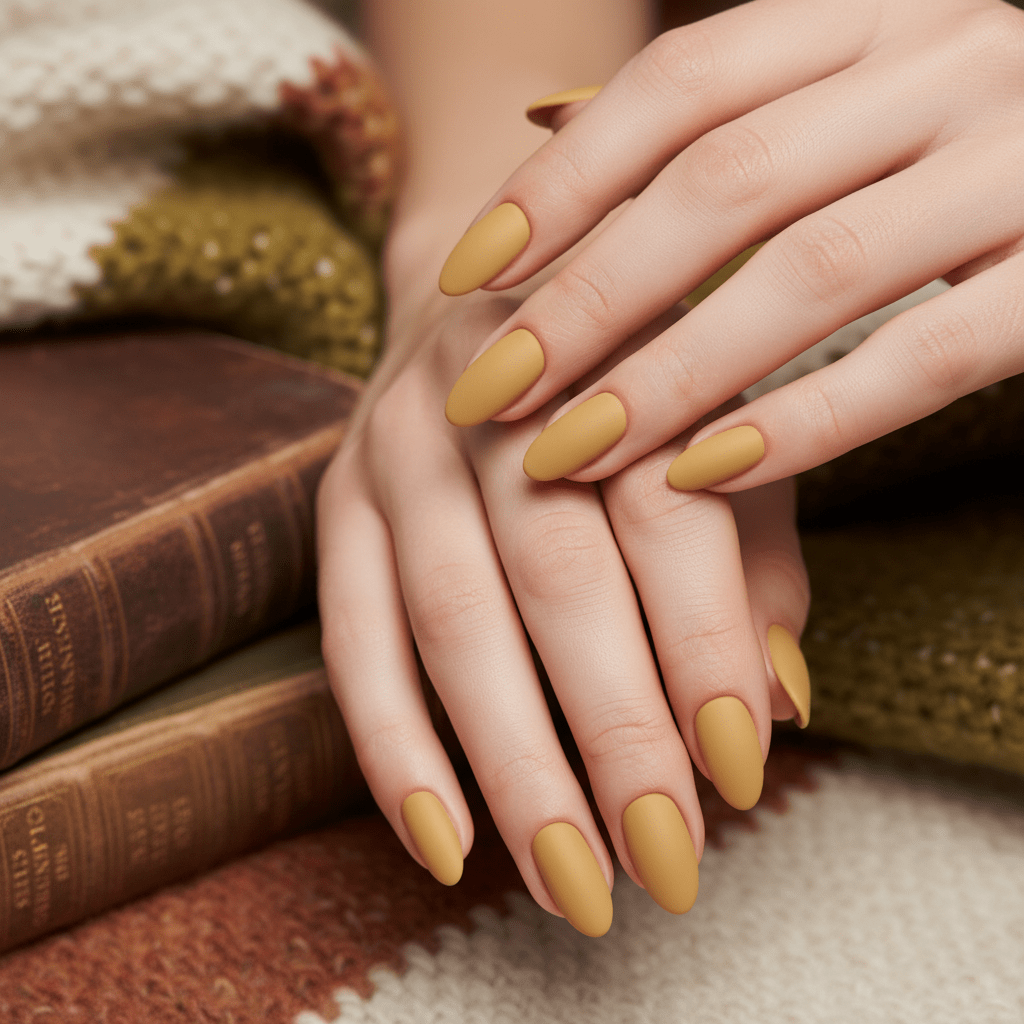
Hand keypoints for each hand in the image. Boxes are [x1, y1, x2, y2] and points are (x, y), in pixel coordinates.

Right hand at [316, 279, 811, 935]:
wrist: (484, 302)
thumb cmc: (628, 389)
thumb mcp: (715, 439)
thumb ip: (754, 558)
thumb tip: (772, 704)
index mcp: (613, 358)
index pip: (664, 511)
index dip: (704, 643)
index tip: (738, 772)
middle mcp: (496, 391)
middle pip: (555, 571)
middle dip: (611, 730)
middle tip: (661, 860)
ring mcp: (400, 444)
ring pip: (450, 615)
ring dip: (510, 762)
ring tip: (567, 879)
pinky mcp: (336, 497)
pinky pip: (351, 634)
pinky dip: (393, 744)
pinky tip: (443, 841)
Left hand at [439, 0, 1023, 494]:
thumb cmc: (965, 140)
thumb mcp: (844, 88)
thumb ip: (712, 110)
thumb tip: (541, 120)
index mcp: (874, 15)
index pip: (680, 85)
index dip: (560, 183)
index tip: (465, 276)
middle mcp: (949, 63)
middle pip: (722, 186)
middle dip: (587, 301)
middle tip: (489, 391)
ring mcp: (1022, 162)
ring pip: (810, 275)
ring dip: (669, 376)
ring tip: (566, 451)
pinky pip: (924, 359)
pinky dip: (805, 422)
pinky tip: (704, 474)